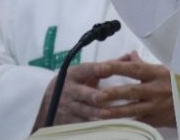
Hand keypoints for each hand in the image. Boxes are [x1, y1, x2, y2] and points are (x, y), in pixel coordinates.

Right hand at [33, 57, 171, 129]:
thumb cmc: (76, 83)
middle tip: (104, 97)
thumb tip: (129, 56)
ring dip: (97, 113)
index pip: (86, 69)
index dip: (97, 69)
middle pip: (84, 93)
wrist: (49, 103)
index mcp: (75, 74)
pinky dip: (93, 124)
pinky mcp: (69, 121)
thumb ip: (107, 65)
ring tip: (111, 114)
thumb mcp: (85, 73)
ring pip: (84, 110)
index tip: (108, 69)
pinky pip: (82, 123)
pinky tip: (106, 125)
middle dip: (94, 95)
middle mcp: (70, 89)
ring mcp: (69, 106)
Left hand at [93, 52, 176, 127]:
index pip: (134, 69)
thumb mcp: (165, 69)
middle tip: (96, 95)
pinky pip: (138, 122)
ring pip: (133, 110)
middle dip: (113, 94)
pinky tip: (113, 124)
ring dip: (115, 112)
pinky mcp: (156, 121)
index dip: (117, 68)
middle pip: (132, 91)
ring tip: (99, 113)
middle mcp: (157, 90)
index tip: (101, 67)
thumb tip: (129, 55)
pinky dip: (125, 123)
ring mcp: (156, 107)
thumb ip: (145, 64)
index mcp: (158, 74)